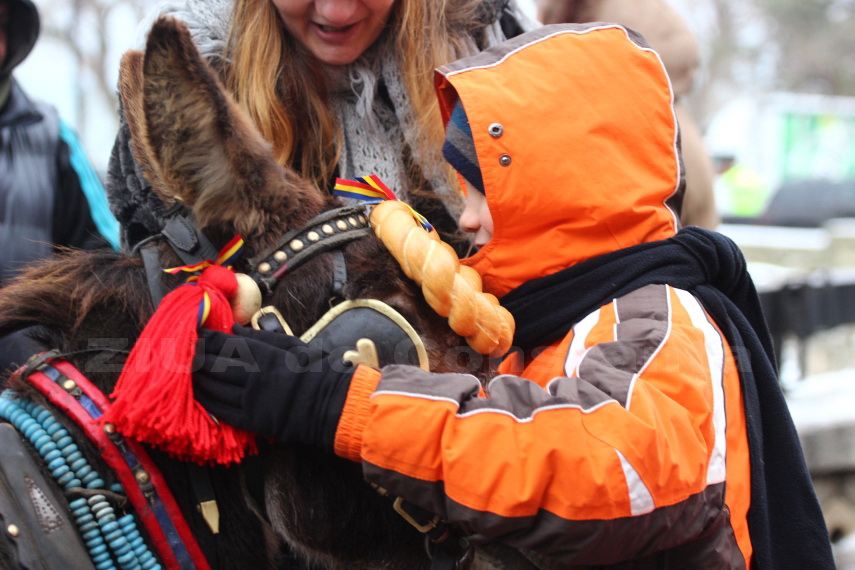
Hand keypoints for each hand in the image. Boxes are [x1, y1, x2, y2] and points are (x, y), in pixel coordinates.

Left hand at [193, 325, 354, 449]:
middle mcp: (253, 376)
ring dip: (198, 378)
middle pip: (215, 364)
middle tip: (185, 352)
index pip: (226, 344)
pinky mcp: (251, 420)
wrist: (329, 404)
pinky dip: (207, 400)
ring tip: (188, 371)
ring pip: (214, 387)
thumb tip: (234, 330)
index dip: (208, 339)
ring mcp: (250, 399)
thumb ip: (260, 338)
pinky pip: (221, 410)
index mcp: (264, 355)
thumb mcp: (291, 345)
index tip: (198, 335)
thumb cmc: (313, 370)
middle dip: (197, 357)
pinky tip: (199, 393)